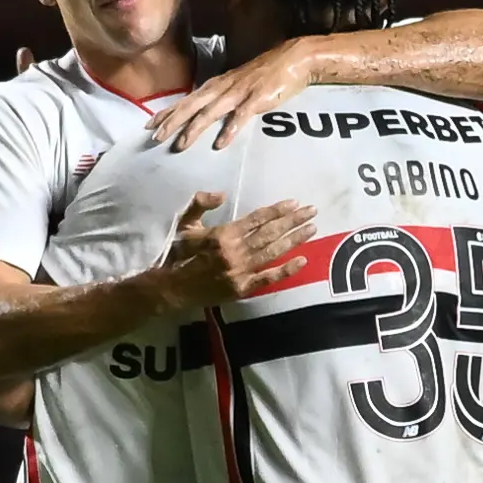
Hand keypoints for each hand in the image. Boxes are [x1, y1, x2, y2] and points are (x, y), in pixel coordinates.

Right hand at [159, 192, 316, 307]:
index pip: (256, 219)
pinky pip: (269, 278)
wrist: (171, 288)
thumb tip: (222, 194)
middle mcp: (235, 251)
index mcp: (223, 234)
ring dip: (294, 239)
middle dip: (293, 221)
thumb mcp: (185, 224)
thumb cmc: (178, 253)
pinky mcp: (242, 288)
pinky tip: (303, 260)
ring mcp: (241, 271)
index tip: (294, 203)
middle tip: (312, 210)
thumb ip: (201, 204)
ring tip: (312, 228)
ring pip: (273, 252)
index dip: (277, 210)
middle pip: (270, 233)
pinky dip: (286, 269)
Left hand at [161, 38, 324, 150]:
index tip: (148, 127)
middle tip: (154, 138)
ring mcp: (239, 93)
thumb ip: (219, 99)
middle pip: (191, 106)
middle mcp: (222, 88)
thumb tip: (203, 114)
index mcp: (216, 86)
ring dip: (194, 129)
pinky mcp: (257, 99)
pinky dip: (230, 129)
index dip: (167, 113)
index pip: (185, 101)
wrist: (292, 59)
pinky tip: (220, 144)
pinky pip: (241, 116)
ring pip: (211, 112)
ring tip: (180, 145)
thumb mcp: (235, 85)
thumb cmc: (263, 75)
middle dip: (172, 122)